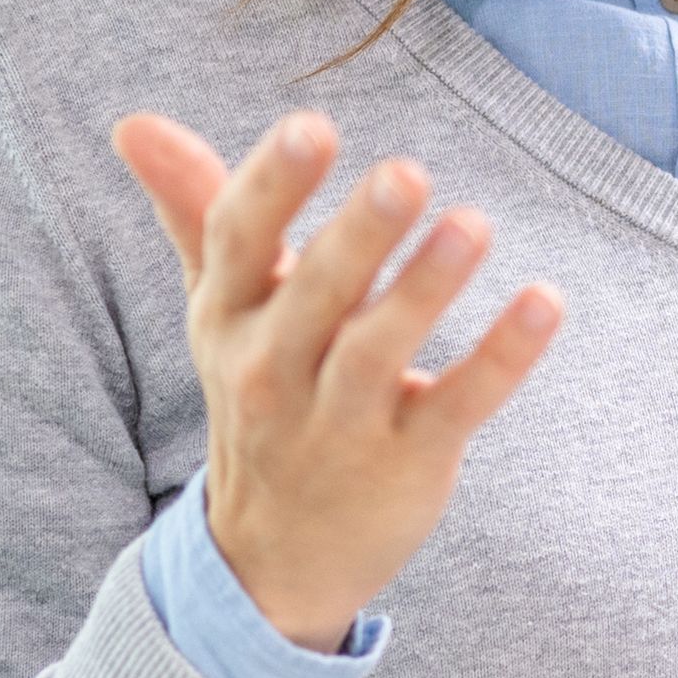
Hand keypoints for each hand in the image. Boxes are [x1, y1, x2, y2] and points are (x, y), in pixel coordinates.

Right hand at [110, 112, 565, 650]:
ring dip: (426, 288)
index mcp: (230, 317)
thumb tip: (134, 121)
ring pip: (378, 352)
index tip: (312, 126)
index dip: (271, 184)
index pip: (238, 242)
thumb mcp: (220, 306)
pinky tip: (544, 301)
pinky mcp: (409, 460)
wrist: (274, 556)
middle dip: (358, 235)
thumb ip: (194, 207)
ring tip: (474, 224)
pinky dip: (502, 356)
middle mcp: (274, 371)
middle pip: (314, 294)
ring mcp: (343, 421)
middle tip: (406, 173)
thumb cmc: (259, 392)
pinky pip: (457, 404)